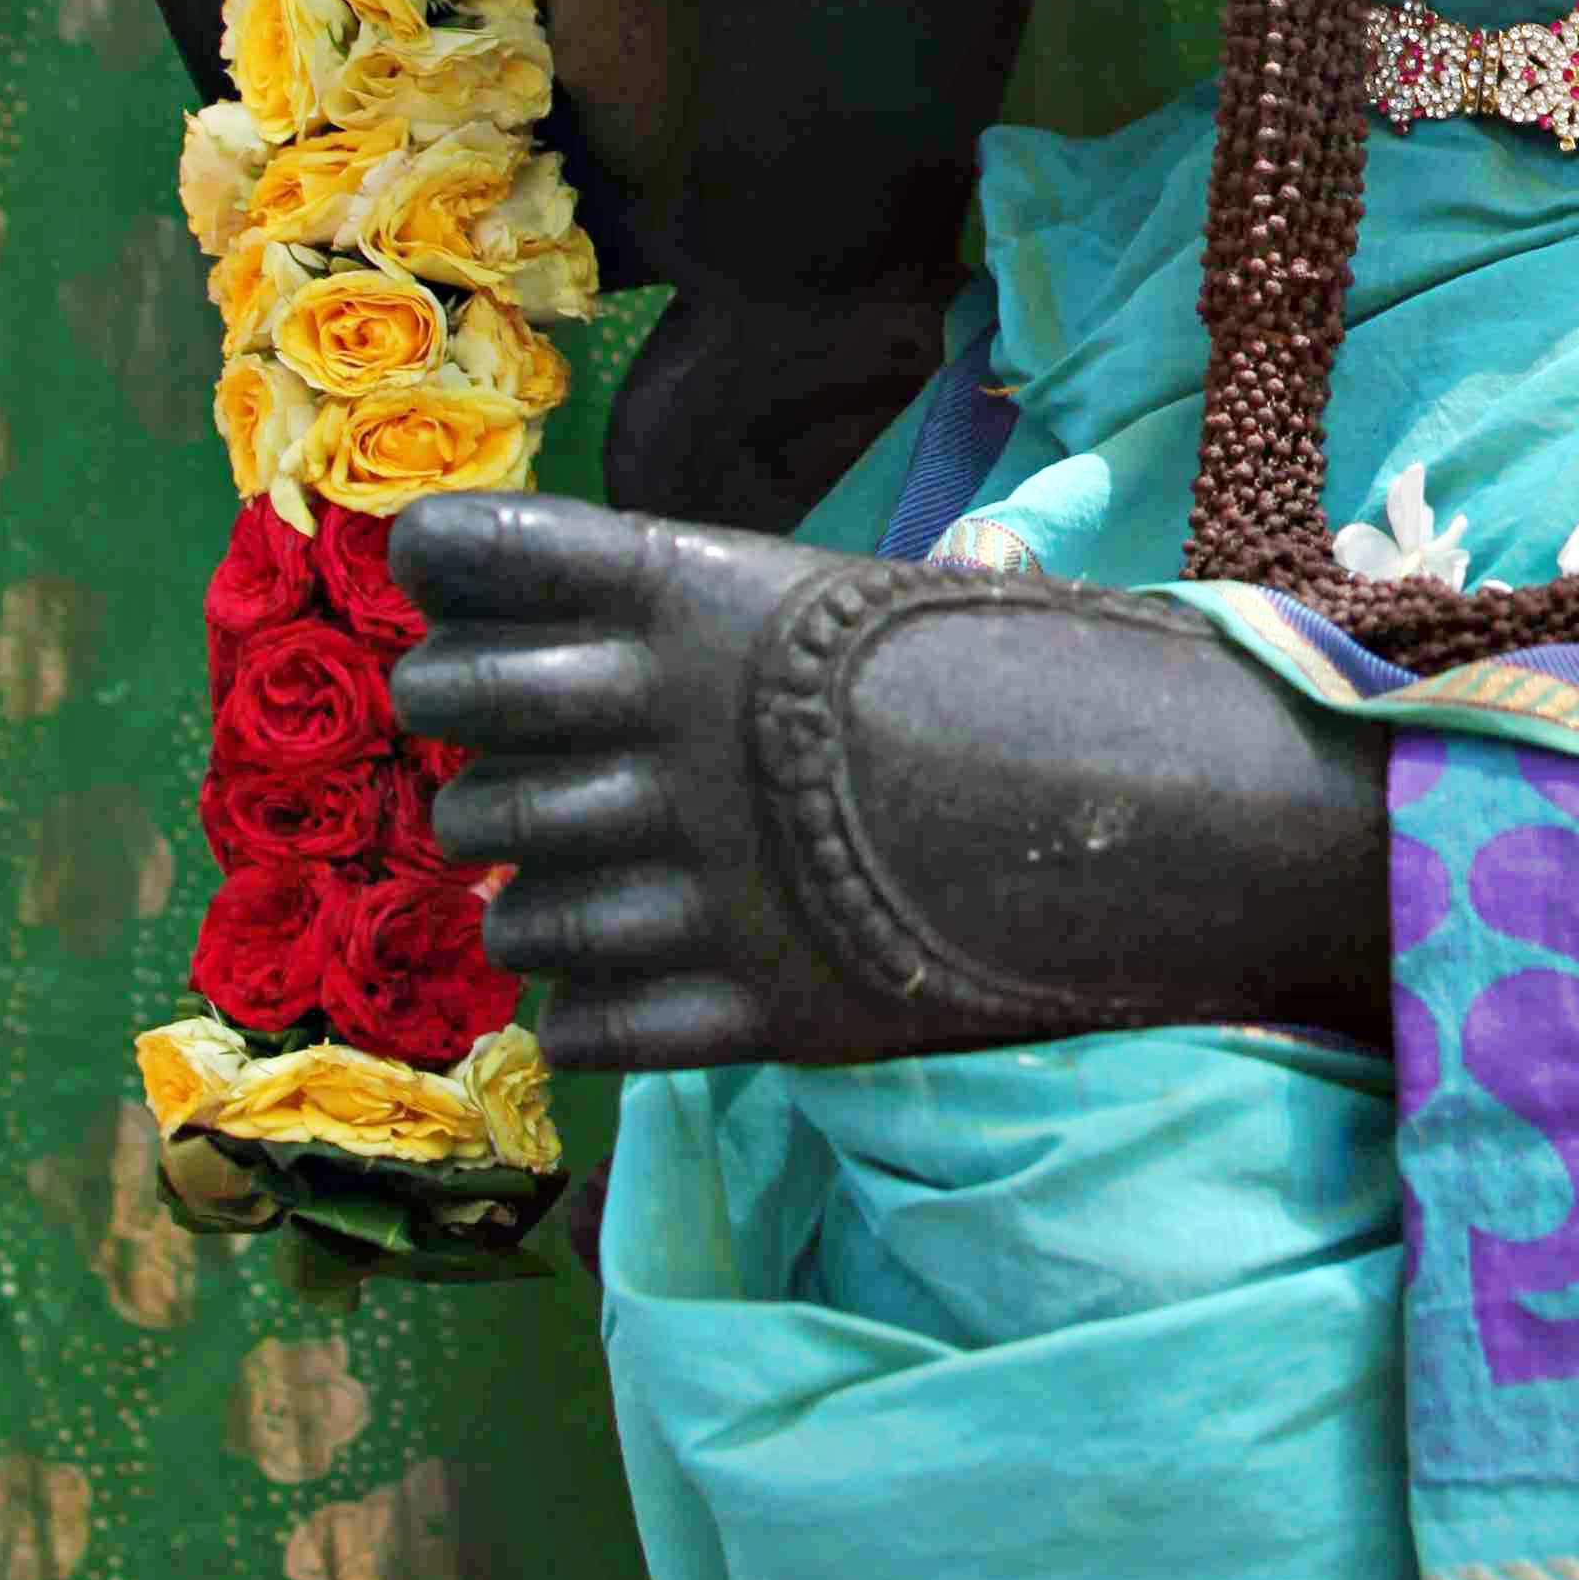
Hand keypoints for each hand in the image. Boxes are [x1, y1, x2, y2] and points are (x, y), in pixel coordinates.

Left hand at [390, 484, 1391, 1069]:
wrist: (1130, 814)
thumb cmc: (1005, 680)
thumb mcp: (860, 597)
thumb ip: (717, 615)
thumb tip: (625, 635)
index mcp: (676, 596)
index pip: (465, 557)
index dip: (449, 576)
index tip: (468, 601)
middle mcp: (642, 731)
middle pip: (448, 735)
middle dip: (473, 749)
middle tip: (539, 768)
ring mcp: (672, 878)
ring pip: (502, 902)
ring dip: (537, 900)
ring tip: (613, 888)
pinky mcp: (721, 1006)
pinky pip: (574, 1022)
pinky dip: (593, 1010)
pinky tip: (653, 978)